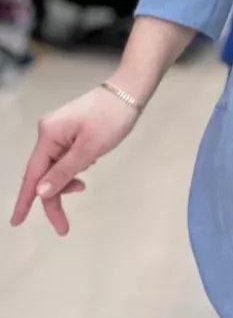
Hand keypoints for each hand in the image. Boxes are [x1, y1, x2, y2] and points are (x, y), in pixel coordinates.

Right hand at [10, 86, 141, 236]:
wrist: (130, 91)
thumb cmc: (112, 118)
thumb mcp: (90, 149)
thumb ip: (64, 172)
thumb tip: (40, 192)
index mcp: (49, 134)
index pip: (33, 175)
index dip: (25, 201)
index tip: (17, 223)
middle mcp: (48, 131)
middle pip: (44, 173)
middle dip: (54, 197)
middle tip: (64, 226)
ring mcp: (58, 130)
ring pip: (55, 167)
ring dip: (67, 180)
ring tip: (85, 184)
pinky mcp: (70, 129)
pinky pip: (64, 157)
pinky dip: (73, 168)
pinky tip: (89, 163)